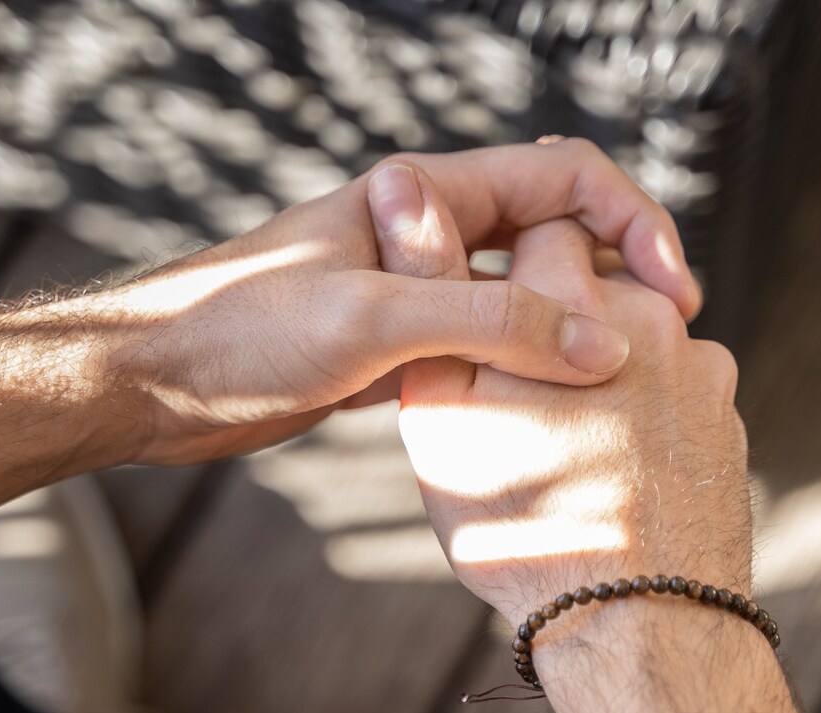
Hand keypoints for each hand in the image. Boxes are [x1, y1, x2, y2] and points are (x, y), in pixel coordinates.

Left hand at [87, 138, 700, 464]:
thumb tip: (603, 345)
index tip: (671, 293)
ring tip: (615, 399)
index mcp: (425, 195)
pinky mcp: (391, 353)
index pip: (564, 179)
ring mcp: (410, 296)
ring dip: (567, 342)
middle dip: (610, 287)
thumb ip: (488, 326)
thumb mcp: (371, 322)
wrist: (148, 382)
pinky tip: (546, 423)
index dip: (631, 225)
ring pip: (518, 307)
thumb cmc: (237, 331)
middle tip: (658, 354)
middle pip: (551, 243)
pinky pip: (479, 357)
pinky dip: (517, 382)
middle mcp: (426, 237)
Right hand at [394, 195, 748, 629]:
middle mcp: (652, 320)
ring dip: (602, 369)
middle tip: (517, 389)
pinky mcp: (726, 424)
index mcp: (575, 302)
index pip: (544, 224)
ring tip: (563, 442)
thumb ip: (432, 294)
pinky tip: (609, 470)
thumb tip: (406, 198)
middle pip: (597, 283)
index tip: (490, 301)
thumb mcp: (440, 411)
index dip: (509, 261)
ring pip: (639, 341)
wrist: (637, 621)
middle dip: (557, 320)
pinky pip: (675, 395)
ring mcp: (702, 373)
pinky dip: (642, 416)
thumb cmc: (522, 523)